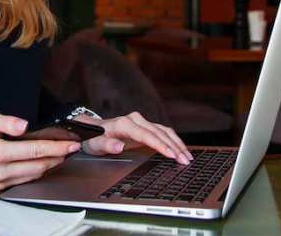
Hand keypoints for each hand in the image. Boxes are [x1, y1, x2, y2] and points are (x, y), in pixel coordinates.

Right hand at [0, 111, 80, 189]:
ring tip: (62, 153)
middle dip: (58, 156)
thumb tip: (24, 125)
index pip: (35, 150)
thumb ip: (7, 121)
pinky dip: (38, 171)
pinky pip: (24, 179)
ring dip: (51, 165)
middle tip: (72, 147)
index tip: (71, 143)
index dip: (56, 147)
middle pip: (38, 166)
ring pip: (34, 175)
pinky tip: (45, 161)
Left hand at [77, 112, 192, 164]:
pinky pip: (162, 132)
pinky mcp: (145, 126)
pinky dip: (173, 140)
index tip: (171, 154)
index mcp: (124, 124)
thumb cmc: (93, 138)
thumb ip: (107, 145)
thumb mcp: (95, 144)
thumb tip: (120, 146)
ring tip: (187, 156)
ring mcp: (141, 122)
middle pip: (158, 133)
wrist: (93, 130)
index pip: (146, 135)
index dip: (160, 145)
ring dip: (177, 143)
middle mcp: (134, 120)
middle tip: (185, 160)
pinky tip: (181, 149)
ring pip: (164, 131)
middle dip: (174, 147)